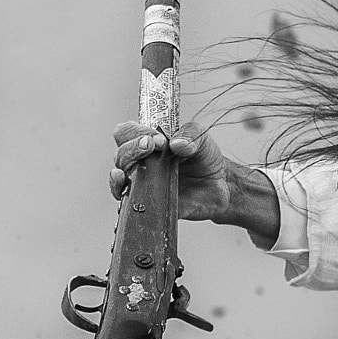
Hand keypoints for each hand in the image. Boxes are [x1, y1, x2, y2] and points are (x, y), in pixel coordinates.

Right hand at [110, 120, 233, 221]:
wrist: (220, 185)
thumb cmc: (205, 158)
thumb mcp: (201, 138)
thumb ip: (190, 134)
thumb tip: (176, 143)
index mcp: (148, 142)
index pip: (127, 132)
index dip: (136, 133)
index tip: (158, 139)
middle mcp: (140, 162)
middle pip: (120, 155)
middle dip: (132, 150)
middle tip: (152, 147)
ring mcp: (143, 184)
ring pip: (118, 180)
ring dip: (117, 177)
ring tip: (125, 174)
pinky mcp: (149, 204)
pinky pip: (129, 206)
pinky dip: (125, 202)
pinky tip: (130, 196)